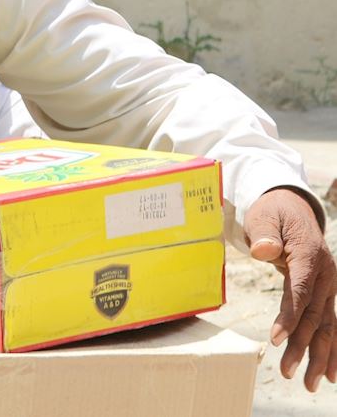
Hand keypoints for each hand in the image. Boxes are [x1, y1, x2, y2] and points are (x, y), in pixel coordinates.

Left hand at [245, 187, 336, 391]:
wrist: (292, 209)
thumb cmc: (272, 214)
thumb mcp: (264, 218)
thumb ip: (265, 234)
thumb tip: (263, 250)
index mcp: (310, 256)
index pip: (301, 291)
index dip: (290, 317)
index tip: (276, 339)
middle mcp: (326, 275)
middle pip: (315, 315)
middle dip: (302, 347)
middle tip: (286, 372)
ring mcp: (329, 286)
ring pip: (327, 326)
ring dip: (319, 356)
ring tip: (309, 384)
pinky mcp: (326, 295)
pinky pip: (330, 325)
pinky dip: (331, 349)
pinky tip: (329, 374)